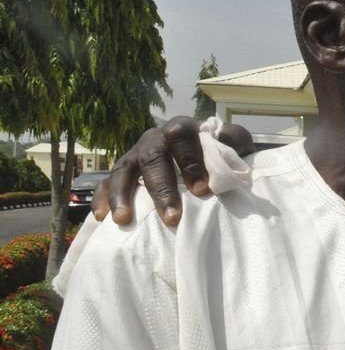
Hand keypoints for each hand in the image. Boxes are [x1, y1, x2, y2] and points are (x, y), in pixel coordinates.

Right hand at [91, 116, 250, 225]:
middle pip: (152, 158)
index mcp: (182, 129)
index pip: (182, 139)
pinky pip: (106, 182)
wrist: (209, 154)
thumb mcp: (236, 144)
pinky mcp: (125, 171)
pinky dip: (102, 198)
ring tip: (123, 220)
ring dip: (123, 195)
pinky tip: (102, 218)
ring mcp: (136, 154)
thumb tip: (225, 140)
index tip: (202, 191)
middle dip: (161, 188)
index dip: (190, 163)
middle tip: (172, 218)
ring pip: (123, 169)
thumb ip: (234, 141)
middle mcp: (155, 138)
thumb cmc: (222, 153)